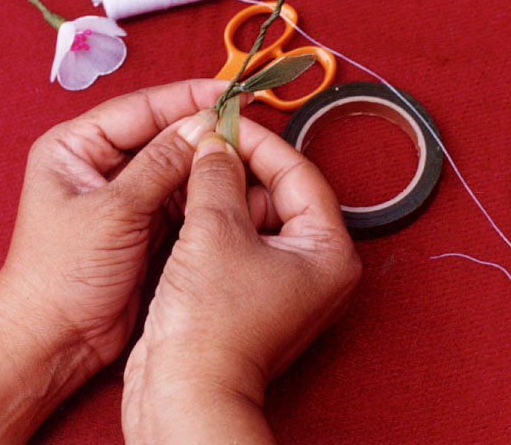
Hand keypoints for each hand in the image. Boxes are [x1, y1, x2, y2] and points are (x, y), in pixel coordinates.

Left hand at [0, 79, 227, 369]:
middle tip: (248, 125)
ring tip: (248, 156)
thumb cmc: (59, 276)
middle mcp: (97, 164)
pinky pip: (179, 198)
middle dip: (201, 131)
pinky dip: (204, 193)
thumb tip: (203, 126)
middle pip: (160, 134)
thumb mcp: (112, 213)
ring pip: (174, 167)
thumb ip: (160, 167)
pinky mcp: (141, 224)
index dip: (186, 98)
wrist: (51, 341)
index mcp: (74, 147)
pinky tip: (232, 188)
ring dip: (207, 163)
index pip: (139, 107)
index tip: (229, 92)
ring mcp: (121, 195)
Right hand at [122, 120, 361, 443]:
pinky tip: (183, 201)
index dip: (260, 140)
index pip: (299, 174)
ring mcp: (280, 283)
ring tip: (188, 166)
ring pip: (252, 215)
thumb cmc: (212, 326)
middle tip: (203, 140)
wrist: (182, 392)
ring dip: (220, 191)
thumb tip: (215, 142)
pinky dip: (211, 219)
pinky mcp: (248, 294)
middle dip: (238, 166)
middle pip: (278, 193)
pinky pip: (235, 241)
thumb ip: (217, 175)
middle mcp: (312, 267)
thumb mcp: (214, 231)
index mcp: (328, 252)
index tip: (227, 118)